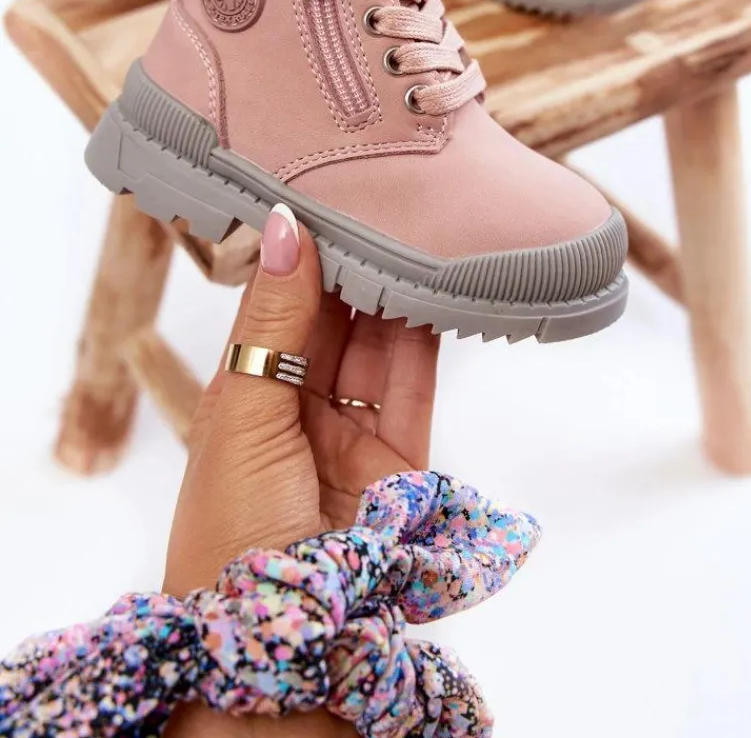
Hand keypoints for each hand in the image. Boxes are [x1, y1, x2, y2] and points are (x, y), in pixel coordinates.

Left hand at [164, 205, 438, 735]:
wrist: (280, 642)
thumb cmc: (230, 533)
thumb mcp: (241, 414)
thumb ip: (271, 321)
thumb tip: (280, 229)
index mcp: (245, 395)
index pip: (275, 307)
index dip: (297, 254)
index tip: (320, 192)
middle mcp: (298, 406)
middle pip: (332, 319)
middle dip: (351, 265)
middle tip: (376, 198)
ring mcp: (351, 430)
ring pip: (378, 344)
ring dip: (392, 291)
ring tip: (410, 226)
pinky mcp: (401, 457)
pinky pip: (416, 382)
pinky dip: (429, 334)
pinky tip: (435, 284)